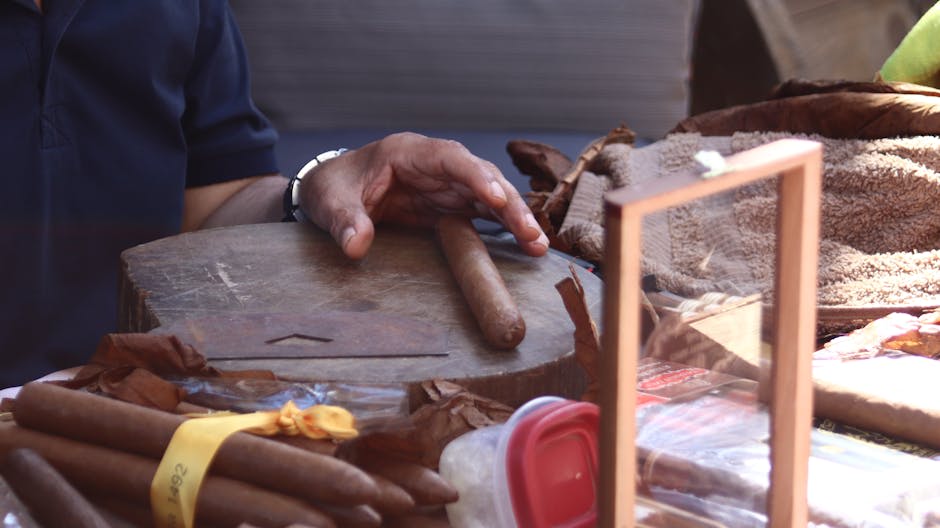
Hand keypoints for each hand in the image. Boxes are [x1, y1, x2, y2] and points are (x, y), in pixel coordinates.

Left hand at [298, 132, 549, 258]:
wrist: (332, 192)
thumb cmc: (331, 188)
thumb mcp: (329, 202)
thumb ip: (344, 221)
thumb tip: (356, 246)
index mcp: (409, 152)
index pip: (451, 158)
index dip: (475, 175)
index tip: (496, 197)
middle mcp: (436, 166)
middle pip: (481, 177)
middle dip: (508, 204)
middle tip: (531, 234)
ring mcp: (446, 185)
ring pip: (489, 196)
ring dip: (515, 218)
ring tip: (538, 246)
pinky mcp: (449, 206)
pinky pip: (483, 214)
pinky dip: (504, 228)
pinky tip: (527, 245)